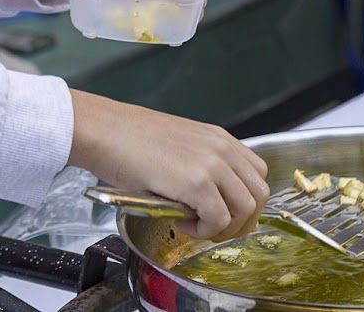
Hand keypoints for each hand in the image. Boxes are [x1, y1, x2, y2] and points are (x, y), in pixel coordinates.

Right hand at [69, 90, 269, 240]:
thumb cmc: (128, 140)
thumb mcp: (178, 146)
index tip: (226, 213)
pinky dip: (203, 232)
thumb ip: (201, 166)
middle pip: (260, 194)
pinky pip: (219, 220)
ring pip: (247, 210)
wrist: (104, 130)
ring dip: (224, 228)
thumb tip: (212, 201)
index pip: (257, 174)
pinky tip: (180, 223)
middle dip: (243, 220)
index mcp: (219, 139)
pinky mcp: (196, 182)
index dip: (246, 199)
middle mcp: (222, 149)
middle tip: (215, 229)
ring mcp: (212, 165)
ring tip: (197, 228)